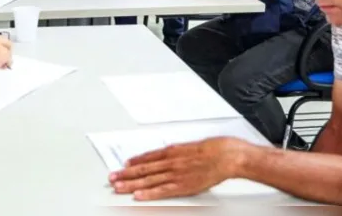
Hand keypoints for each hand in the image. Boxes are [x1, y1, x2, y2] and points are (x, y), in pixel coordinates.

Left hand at [109, 137, 246, 200]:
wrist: (228, 156)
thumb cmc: (216, 149)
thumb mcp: (194, 146)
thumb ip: (180, 151)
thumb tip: (171, 152)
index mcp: (174, 151)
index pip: (149, 157)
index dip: (135, 161)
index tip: (124, 165)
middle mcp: (172, 162)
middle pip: (144, 169)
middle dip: (127, 174)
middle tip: (112, 177)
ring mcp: (176, 174)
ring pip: (149, 180)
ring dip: (132, 184)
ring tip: (118, 187)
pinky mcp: (183, 185)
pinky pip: (162, 190)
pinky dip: (149, 193)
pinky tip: (138, 196)